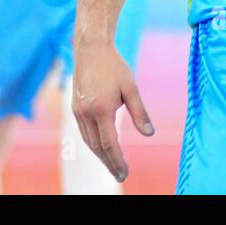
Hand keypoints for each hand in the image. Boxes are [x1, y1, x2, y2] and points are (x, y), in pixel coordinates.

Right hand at [71, 40, 153, 181]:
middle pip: (97, 146)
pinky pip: (84, 131)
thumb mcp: (131, 87)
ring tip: (111, 164)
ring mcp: (78, 111)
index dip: (117, 160)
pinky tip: (101, 147)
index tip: (124, 173)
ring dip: (100, 155)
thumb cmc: (114, 66)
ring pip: (88, 141)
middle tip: (120, 175)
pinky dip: (93, 142)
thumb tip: (149, 134)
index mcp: (102, 109)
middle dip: (109, 162)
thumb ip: (140, 113)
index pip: (110, 143)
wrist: (91, 49)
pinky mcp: (75, 107)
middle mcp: (87, 113)